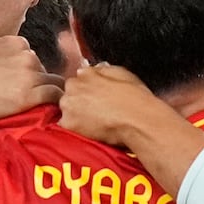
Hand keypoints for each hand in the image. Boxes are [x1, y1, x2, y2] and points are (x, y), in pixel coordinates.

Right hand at [0, 35, 60, 125]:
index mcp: (15, 43)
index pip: (34, 60)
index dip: (29, 77)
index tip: (22, 90)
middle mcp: (26, 55)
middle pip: (45, 73)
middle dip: (38, 87)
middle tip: (28, 105)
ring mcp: (29, 74)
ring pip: (55, 86)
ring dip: (49, 98)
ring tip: (41, 112)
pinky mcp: (28, 95)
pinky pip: (55, 98)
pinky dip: (55, 106)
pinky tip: (48, 115)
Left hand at [59, 62, 179, 150]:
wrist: (137, 121)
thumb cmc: (135, 99)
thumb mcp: (123, 74)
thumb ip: (103, 71)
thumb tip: (95, 71)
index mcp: (86, 73)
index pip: (78, 80)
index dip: (87, 90)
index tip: (95, 98)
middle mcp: (73, 86)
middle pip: (70, 94)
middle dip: (80, 102)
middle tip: (97, 111)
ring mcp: (68, 105)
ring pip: (66, 110)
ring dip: (76, 115)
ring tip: (95, 123)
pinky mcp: (68, 123)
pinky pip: (66, 126)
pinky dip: (76, 129)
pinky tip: (91, 131)